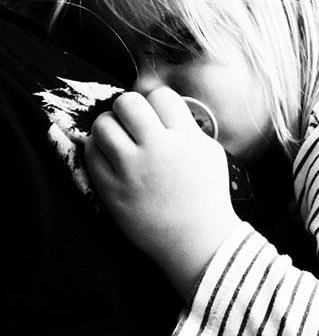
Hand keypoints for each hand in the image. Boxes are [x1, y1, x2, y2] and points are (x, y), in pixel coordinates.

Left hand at [86, 88, 241, 298]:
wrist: (196, 239)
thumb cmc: (207, 195)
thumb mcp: (210, 152)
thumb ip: (189, 127)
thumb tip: (162, 109)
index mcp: (186, 137)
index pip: (161, 96)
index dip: (156, 102)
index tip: (157, 114)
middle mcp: (157, 148)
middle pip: (128, 102)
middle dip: (128, 108)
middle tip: (132, 121)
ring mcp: (131, 169)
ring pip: (103, 124)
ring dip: (109, 126)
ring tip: (117, 137)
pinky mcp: (111, 189)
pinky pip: (90, 153)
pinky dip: (97, 148)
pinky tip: (109, 156)